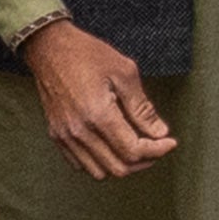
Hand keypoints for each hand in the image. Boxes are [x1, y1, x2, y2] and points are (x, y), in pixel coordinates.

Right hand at [23, 21, 174, 177]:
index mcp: (98, 115)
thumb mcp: (124, 73)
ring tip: (134, 149)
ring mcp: (65, 135)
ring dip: (121, 165)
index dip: (157, 150)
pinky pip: (80, 164)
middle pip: (119, 168)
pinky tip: (110, 146)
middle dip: (144, 161)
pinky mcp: (56, 135)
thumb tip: (159, 132)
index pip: (133, 150)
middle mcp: (79, 131)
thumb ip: (142, 108)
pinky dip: (100, 162)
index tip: (169, 142)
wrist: (49, 48)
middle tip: (156, 147)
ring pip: (99, 171)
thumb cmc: (86, 54)